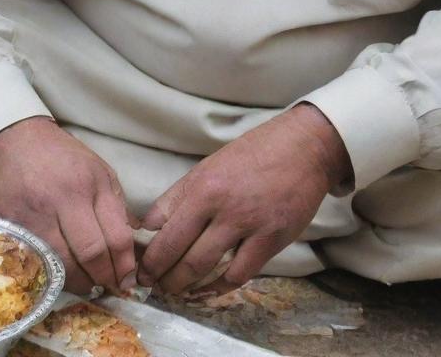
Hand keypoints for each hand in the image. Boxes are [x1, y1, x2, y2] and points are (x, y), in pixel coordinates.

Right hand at [0, 116, 136, 294]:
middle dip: (103, 278)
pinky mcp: (7, 224)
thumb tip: (131, 248)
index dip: (124, 265)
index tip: (126, 278)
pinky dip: (48, 273)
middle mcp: (61, 199)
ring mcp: (32, 214)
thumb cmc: (61, 156)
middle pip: (90, 255)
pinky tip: (58, 273)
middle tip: (107, 286)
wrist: (14, 138)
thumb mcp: (99, 171)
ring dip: (77, 282)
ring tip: (85, 282)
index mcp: (89, 184)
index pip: (115, 237)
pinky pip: (32, 261)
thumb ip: (116, 207)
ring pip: (60, 265)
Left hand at [137, 104, 350, 295]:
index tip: (138, 267)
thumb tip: (149, 225)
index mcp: (202, 185)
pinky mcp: (271, 241)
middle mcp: (221, 206)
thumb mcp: (209, 166)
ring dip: (183, 285)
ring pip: (204, 267)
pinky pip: (238, 275)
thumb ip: (180, 196)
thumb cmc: (252, 154)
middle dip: (159, 274)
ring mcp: (247, 225)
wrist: (302, 149)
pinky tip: (207, 291)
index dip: (148, 253)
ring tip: (173, 291)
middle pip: (178, 252)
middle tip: (150, 285)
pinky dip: (219, 288)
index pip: (162, 227)